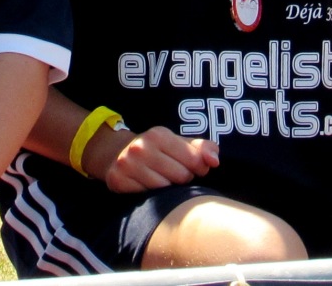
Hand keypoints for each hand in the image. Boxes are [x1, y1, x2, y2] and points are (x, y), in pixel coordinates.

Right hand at [84, 125, 218, 193]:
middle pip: (182, 176)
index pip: (195, 161)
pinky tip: (146, 185)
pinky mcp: (118, 181)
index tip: (192, 167)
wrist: (117, 154)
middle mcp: (141, 147)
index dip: (198, 168)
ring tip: (160, 179)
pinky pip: (146, 196)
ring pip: (165, 188)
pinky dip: (150, 195)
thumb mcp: (178, 143)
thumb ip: (202, 149)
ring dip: (167, 188)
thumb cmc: (157, 151)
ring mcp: (127, 164)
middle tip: (172, 173)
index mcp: (159, 134)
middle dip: (182, 178)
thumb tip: (215, 161)